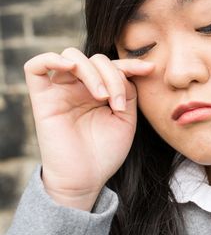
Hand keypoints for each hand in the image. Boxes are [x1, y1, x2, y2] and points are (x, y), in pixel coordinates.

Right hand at [23, 47, 154, 210]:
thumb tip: (126, 70)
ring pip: (71, 56)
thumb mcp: (126, 118)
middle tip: (119, 104)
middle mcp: (78, 87)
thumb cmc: (106, 151)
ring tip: (102, 98)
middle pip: (95, 59)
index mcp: (99, 90)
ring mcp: (60, 91)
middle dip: (113, 75)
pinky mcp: (42, 99)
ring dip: (93, 72)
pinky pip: (35, 67)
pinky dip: (52, 59)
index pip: (113, 65)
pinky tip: (71, 68)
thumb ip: (127, 90)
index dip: (131, 64)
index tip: (150, 70)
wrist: (87, 179)